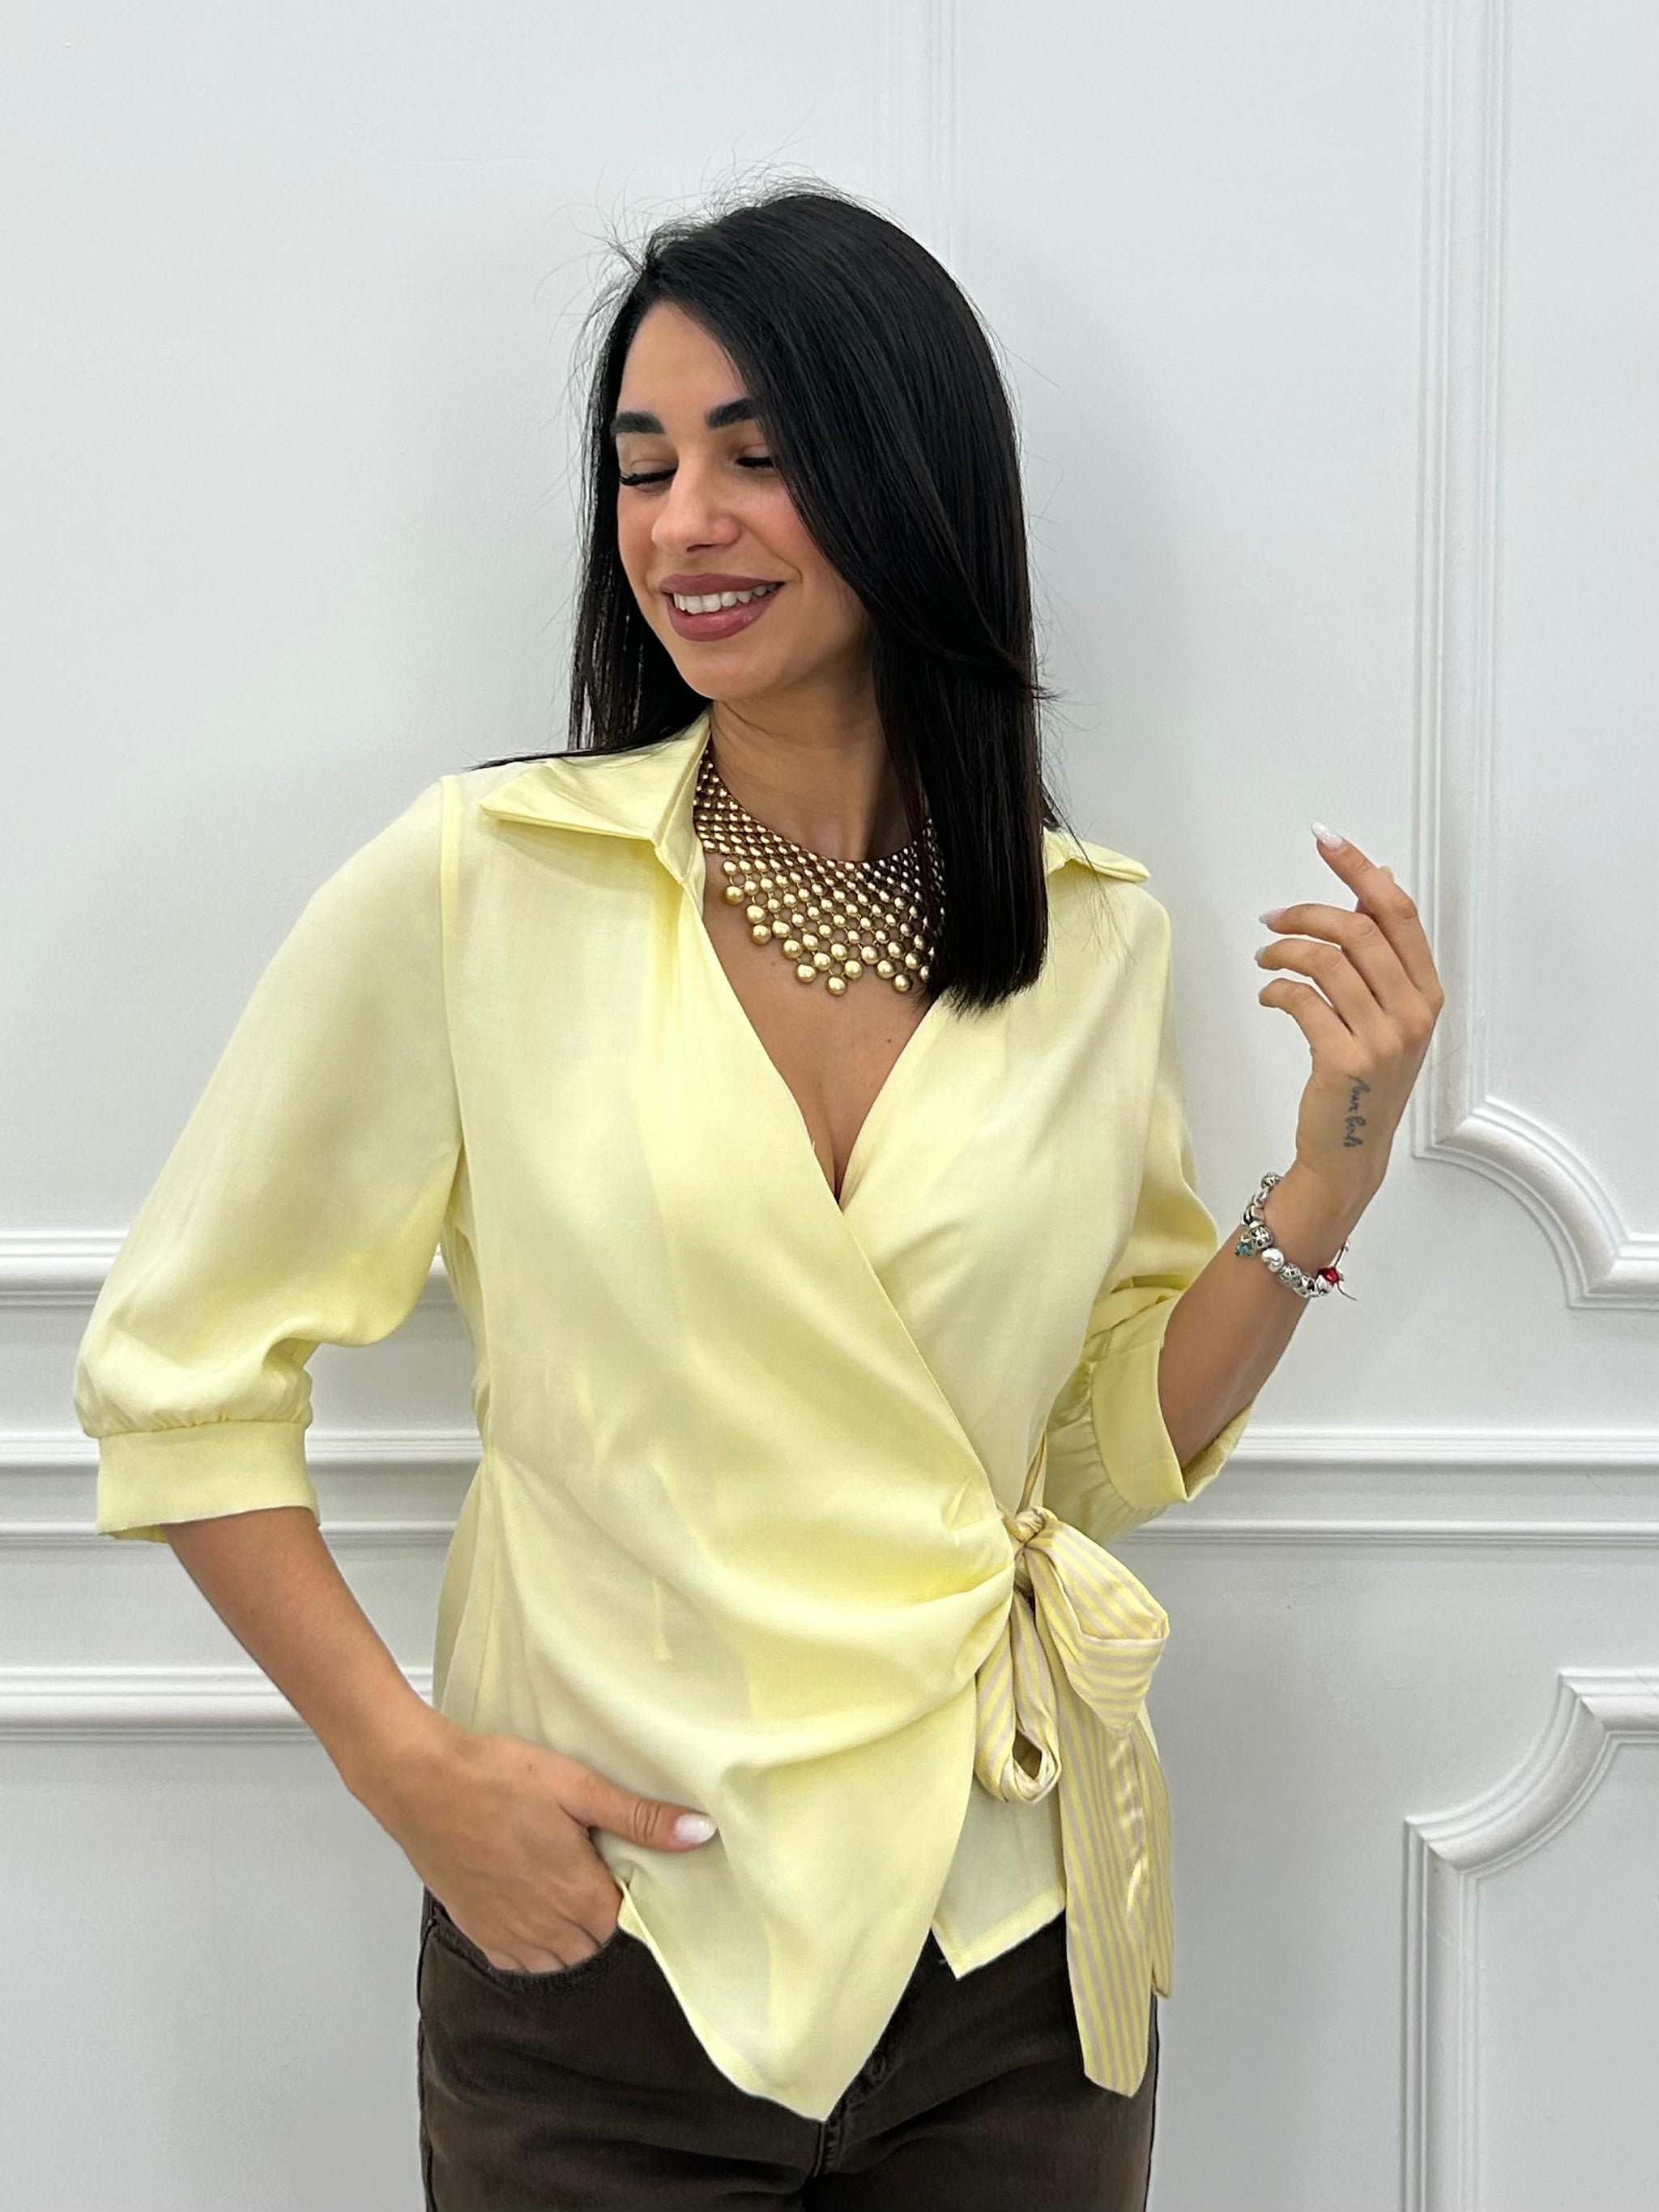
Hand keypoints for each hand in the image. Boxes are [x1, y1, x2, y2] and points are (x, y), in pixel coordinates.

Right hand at [363, 1711, 716, 1973]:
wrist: (419, 1781)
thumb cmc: (494, 1777)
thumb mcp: (577, 1786)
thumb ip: (639, 1817)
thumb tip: (698, 1832)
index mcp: (576, 1894)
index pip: (627, 1918)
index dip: (632, 1891)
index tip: (625, 1862)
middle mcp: (544, 1927)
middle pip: (595, 1941)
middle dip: (603, 1912)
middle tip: (596, 1865)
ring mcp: (506, 1933)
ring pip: (559, 1958)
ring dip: (571, 1933)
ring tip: (565, 1884)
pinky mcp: (475, 1928)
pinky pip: (518, 1960)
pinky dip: (532, 1944)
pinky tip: (532, 1903)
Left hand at [1254, 825, 1444, 1217]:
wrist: (1350, 1153)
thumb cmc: (1364, 1079)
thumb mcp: (1389, 1016)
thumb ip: (1385, 956)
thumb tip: (1377, 881)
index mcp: (1427, 992)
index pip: (1398, 911)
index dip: (1360, 868)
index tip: (1325, 839)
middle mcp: (1413, 1011)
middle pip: (1358, 929)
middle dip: (1308, 912)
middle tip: (1273, 918)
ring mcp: (1382, 1038)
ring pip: (1326, 961)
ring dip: (1284, 950)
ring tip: (1265, 957)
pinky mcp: (1343, 1060)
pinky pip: (1301, 999)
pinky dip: (1276, 988)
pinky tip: (1269, 994)